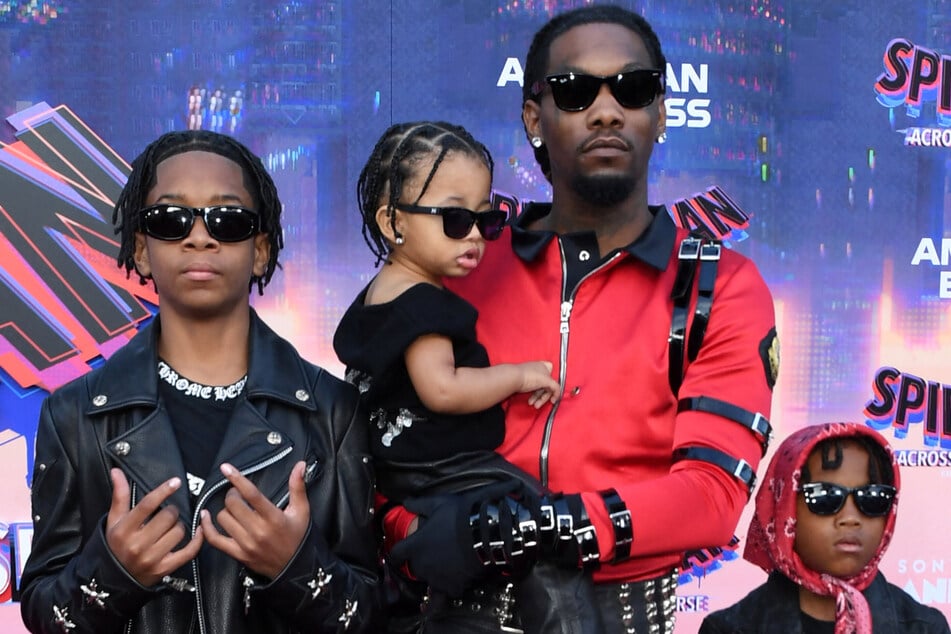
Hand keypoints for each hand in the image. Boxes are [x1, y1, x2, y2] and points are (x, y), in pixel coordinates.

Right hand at [106, 469, 202, 586]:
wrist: (113, 579)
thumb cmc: (116, 544)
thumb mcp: (114, 521)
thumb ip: (119, 495)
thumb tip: (116, 471)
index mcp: (124, 530)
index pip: (147, 505)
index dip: (163, 491)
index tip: (176, 482)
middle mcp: (137, 545)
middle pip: (168, 517)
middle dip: (171, 511)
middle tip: (167, 514)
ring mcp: (152, 558)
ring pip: (179, 531)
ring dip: (179, 526)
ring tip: (170, 527)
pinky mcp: (165, 569)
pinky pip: (189, 551)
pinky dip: (198, 539)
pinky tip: (200, 529)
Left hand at [201, 461, 309, 579]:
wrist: (294, 568)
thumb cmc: (297, 537)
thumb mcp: (302, 510)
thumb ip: (298, 486)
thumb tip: (300, 465)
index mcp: (274, 518)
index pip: (252, 494)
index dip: (237, 479)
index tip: (226, 468)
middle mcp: (258, 531)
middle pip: (233, 504)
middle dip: (232, 494)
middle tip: (238, 494)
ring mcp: (246, 544)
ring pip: (223, 518)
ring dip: (226, 509)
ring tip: (234, 508)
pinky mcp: (238, 554)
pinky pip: (215, 539)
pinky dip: (207, 527)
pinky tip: (206, 516)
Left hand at [388, 479, 520, 596]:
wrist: (486, 532)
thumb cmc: (460, 517)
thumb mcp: (438, 504)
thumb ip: (419, 504)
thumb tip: (406, 502)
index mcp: (415, 546)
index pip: (396, 555)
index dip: (397, 554)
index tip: (399, 554)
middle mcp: (423, 565)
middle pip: (414, 568)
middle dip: (420, 561)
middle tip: (432, 552)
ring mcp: (437, 578)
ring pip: (429, 580)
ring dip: (434, 574)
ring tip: (445, 565)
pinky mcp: (454, 587)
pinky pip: (447, 591)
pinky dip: (450, 586)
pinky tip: (456, 577)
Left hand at [516, 361, 559, 408]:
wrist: (513, 379)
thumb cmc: (530, 377)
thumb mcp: (547, 381)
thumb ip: (556, 387)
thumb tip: (558, 394)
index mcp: (545, 366)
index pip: (554, 376)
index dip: (554, 386)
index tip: (553, 396)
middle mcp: (538, 370)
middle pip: (547, 385)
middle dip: (544, 396)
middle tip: (540, 404)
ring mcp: (531, 376)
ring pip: (539, 389)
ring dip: (538, 398)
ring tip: (534, 405)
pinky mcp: (524, 382)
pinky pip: (532, 390)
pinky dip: (533, 396)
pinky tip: (530, 401)